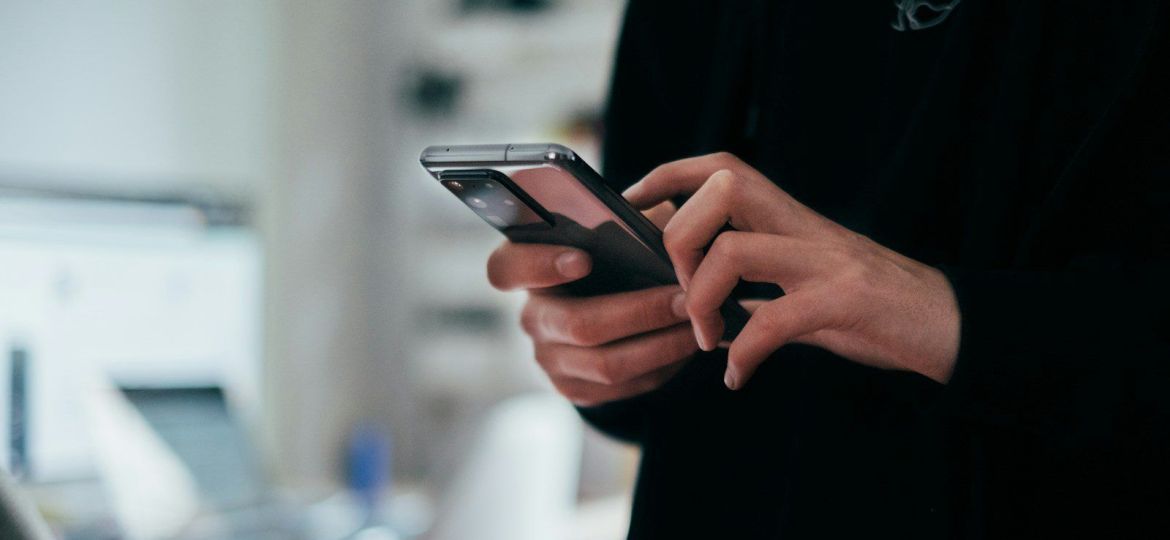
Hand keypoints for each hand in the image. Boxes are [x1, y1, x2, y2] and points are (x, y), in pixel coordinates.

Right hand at [486, 203, 698, 405]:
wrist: (617, 302)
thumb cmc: (619, 255)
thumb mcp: (620, 228)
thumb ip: (628, 222)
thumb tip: (659, 227)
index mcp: (527, 268)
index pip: (506, 268)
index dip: (539, 265)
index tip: (584, 258)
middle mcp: (532, 316)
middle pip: (577, 324)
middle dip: (640, 312)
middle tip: (685, 299)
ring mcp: (550, 358)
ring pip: (606, 363)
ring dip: (660, 344)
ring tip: (698, 324)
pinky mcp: (574, 388)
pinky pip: (622, 387)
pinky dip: (661, 366)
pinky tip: (686, 345)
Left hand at [624, 153, 959, 389]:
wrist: (950, 327)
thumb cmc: (873, 310)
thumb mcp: (805, 288)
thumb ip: (758, 287)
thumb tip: (702, 302)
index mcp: (790, 219)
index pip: (720, 168)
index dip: (667, 176)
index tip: (632, 207)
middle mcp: (805, 227)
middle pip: (721, 188)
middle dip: (679, 238)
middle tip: (680, 293)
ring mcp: (827, 260)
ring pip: (735, 250)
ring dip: (703, 300)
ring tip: (707, 340)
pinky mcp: (846, 300)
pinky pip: (775, 320)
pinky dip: (745, 353)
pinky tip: (739, 376)